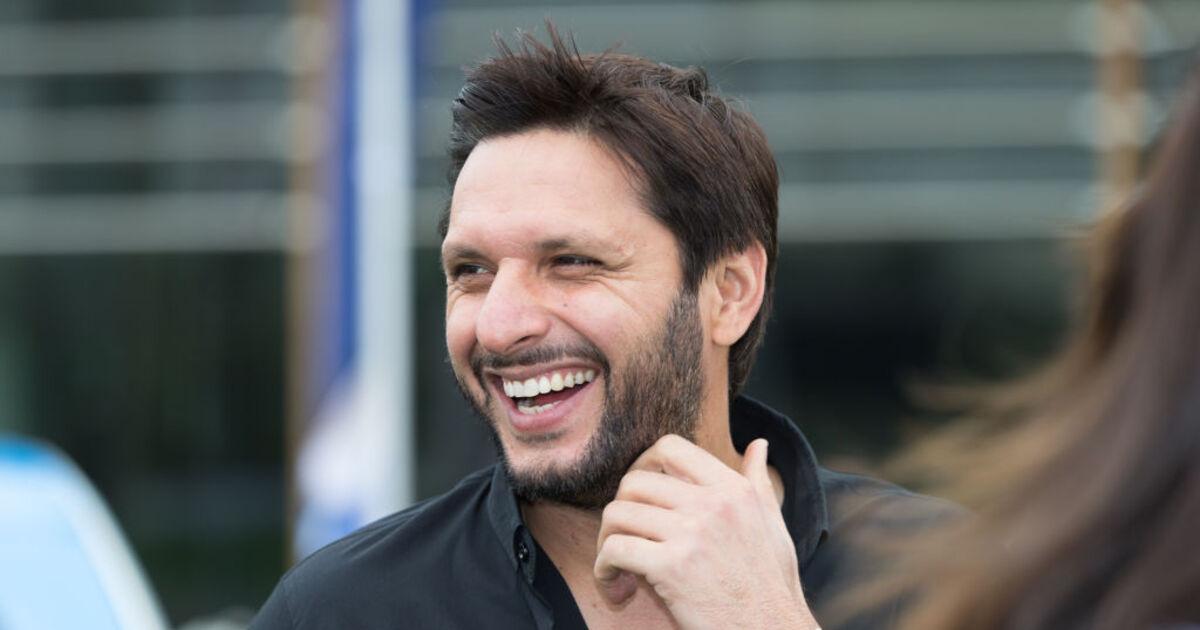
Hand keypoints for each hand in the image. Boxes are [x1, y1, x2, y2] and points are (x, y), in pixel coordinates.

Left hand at [593, 435, 819, 629]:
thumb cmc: (770, 585)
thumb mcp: (773, 525)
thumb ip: (758, 481)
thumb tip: (758, 444)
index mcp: (734, 489)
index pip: (670, 447)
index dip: (643, 465)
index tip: (640, 495)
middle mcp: (712, 504)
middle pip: (634, 481)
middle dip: (620, 510)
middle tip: (625, 537)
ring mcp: (692, 533)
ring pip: (617, 513)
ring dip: (607, 541)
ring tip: (618, 565)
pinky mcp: (672, 567)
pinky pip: (614, 549)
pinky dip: (604, 569)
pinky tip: (617, 586)